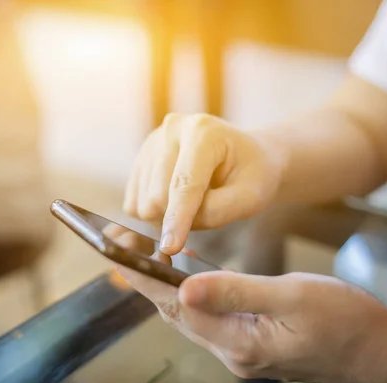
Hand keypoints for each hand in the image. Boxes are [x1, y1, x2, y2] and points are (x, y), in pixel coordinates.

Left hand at [114, 267, 386, 382]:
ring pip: (188, 313)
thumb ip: (237, 292)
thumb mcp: (292, 298)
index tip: (114, 251)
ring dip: (163, 284)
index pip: (176, 305)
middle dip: (144, 276)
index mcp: (238, 341)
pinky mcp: (247, 340)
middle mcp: (231, 349)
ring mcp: (239, 348)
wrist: (377, 350)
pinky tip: (184, 271)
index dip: (142, 276)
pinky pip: (208, 314)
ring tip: (140, 252)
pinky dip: (191, 291)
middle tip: (120, 242)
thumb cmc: (344, 321)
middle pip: (175, 310)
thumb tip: (185, 285)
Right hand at [124, 113, 287, 254]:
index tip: (171, 247)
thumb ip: (218, 211)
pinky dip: (154, 213)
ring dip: (167, 216)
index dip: (177, 218)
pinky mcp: (140, 158)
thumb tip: (176, 230)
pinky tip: (176, 202)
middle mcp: (172, 129)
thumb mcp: (251, 196)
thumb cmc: (252, 174)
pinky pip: (134, 202)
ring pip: (142, 202)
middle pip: (157, 195)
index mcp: (204, 132)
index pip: (184, 183)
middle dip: (178, 218)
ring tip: (194, 204)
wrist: (244, 155)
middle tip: (207, 212)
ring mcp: (152, 142)